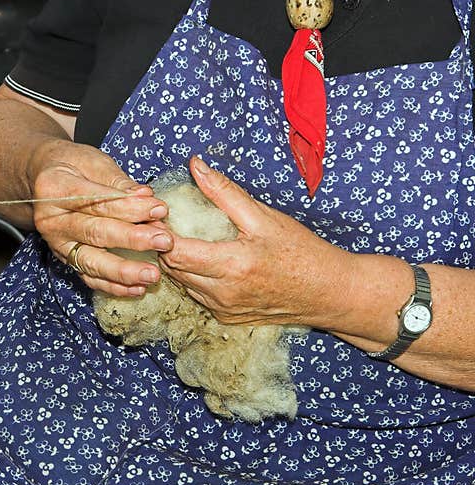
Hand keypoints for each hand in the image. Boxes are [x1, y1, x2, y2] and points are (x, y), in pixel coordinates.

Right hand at [29, 139, 174, 296]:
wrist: (43, 179)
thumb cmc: (72, 166)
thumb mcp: (93, 162)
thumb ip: (118, 182)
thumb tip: (146, 196)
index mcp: (54, 188)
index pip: (95, 201)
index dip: (129, 207)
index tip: (158, 209)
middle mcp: (51, 220)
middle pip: (94, 233)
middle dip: (132, 239)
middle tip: (164, 241)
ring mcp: (57, 244)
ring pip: (91, 262)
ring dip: (124, 271)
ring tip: (152, 275)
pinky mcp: (65, 260)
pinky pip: (89, 278)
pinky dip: (113, 286)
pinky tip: (137, 289)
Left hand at [158, 156, 353, 326]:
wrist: (328, 292)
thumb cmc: (301, 252)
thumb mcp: (263, 217)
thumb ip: (224, 192)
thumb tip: (196, 166)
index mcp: (231, 266)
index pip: (175, 252)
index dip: (159, 233)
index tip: (157, 214)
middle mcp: (222, 294)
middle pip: (172, 269)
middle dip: (163, 245)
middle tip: (164, 223)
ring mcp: (222, 309)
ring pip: (181, 283)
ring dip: (176, 262)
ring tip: (181, 238)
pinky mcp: (225, 318)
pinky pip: (197, 295)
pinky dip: (193, 277)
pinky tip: (202, 260)